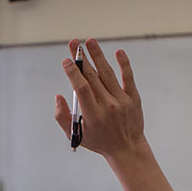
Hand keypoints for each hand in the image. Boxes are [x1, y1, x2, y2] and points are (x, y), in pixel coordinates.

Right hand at [54, 39, 145, 163]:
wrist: (127, 149)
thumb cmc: (98, 141)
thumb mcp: (76, 135)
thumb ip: (63, 117)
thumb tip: (58, 96)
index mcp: (92, 116)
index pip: (82, 89)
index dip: (73, 73)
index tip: (66, 61)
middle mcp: (107, 106)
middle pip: (92, 77)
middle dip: (81, 59)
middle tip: (74, 43)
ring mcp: (121, 101)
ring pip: (107, 74)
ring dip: (98, 56)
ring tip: (89, 41)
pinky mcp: (133, 98)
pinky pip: (128, 78)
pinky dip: (124, 64)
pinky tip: (118, 52)